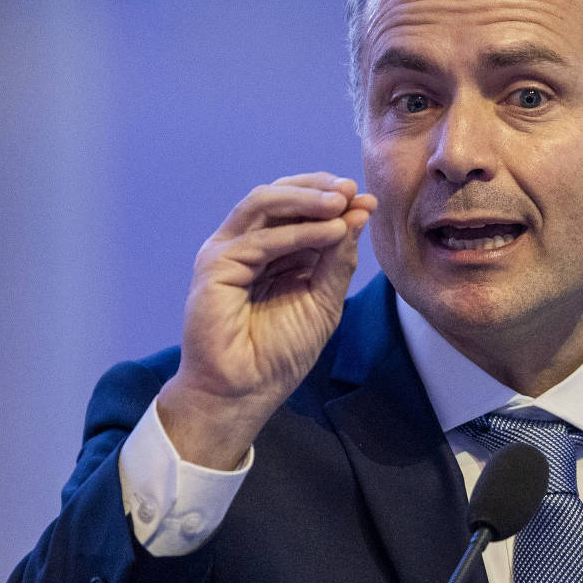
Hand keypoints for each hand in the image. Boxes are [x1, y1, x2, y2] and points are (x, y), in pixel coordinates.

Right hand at [158, 172, 376, 467]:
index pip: (300, 210)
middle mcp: (249, 245)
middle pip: (280, 197)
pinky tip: (330, 232)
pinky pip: (259, 240)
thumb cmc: (280, 353)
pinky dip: (297, 233)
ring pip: (264, 204)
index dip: (333, 201)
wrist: (245, 392)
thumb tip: (359, 212)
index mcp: (274, 251)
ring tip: (341, 202)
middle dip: (318, 189)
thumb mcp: (323, 300)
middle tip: (352, 190)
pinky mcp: (214, 266)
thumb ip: (338, 259)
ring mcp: (229, 252)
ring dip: (306, 199)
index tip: (368, 201)